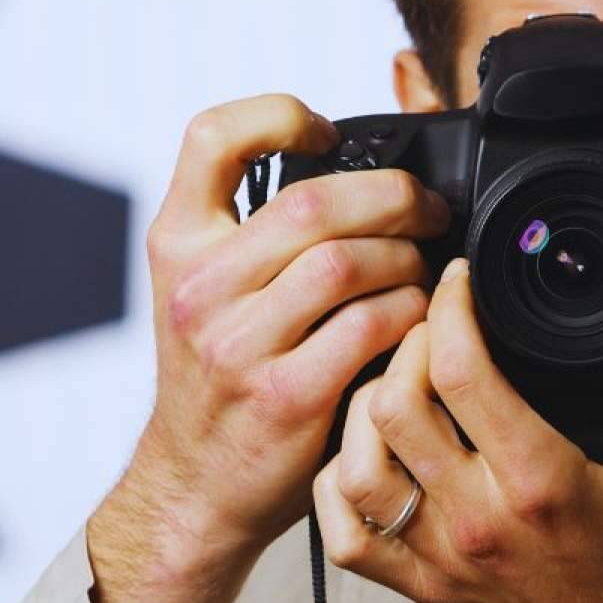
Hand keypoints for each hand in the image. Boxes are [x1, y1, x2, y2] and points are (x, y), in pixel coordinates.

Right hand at [88, 95, 449, 602]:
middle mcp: (198, 290)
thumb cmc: (217, 383)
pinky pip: (371, 326)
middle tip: (426, 208)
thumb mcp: (204, 293)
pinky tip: (416, 319)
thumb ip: (254, 235)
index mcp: (176, 245)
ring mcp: (238, 345)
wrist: (195, 487)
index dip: (278, 115)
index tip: (324, 133)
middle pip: (311, 201)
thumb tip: (352, 171)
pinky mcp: (287, 396)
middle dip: (390, 195)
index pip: (210, 138)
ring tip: (421, 269)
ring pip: (347, 261)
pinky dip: (410, 313)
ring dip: (405, 257)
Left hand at [312, 258, 602, 602]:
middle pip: (393, 405)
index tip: (460, 280)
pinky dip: (341, 481)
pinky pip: (344, 531)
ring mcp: (440, 560)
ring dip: (366, 407)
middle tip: (431, 321)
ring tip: (401, 379)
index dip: (451, 306)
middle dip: (406, 343)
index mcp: (542, 484)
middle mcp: (479, 523)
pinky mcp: (420, 588)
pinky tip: (374, 452)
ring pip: (355, 463)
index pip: (462, 371)